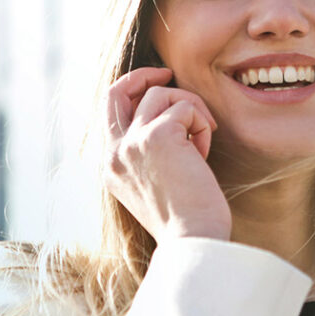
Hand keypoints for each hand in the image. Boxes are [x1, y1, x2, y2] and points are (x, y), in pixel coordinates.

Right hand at [105, 67, 231, 242]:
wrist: (193, 241)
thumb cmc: (185, 220)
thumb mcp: (154, 184)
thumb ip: (148, 153)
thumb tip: (167, 116)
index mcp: (110, 166)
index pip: (110, 111)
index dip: (133, 91)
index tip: (157, 86)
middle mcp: (114, 153)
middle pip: (118, 90)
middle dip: (144, 75)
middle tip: (169, 73)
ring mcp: (132, 143)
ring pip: (161, 94)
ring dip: (190, 109)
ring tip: (202, 140)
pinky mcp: (157, 136)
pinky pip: (186, 107)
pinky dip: (201, 124)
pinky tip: (204, 154)